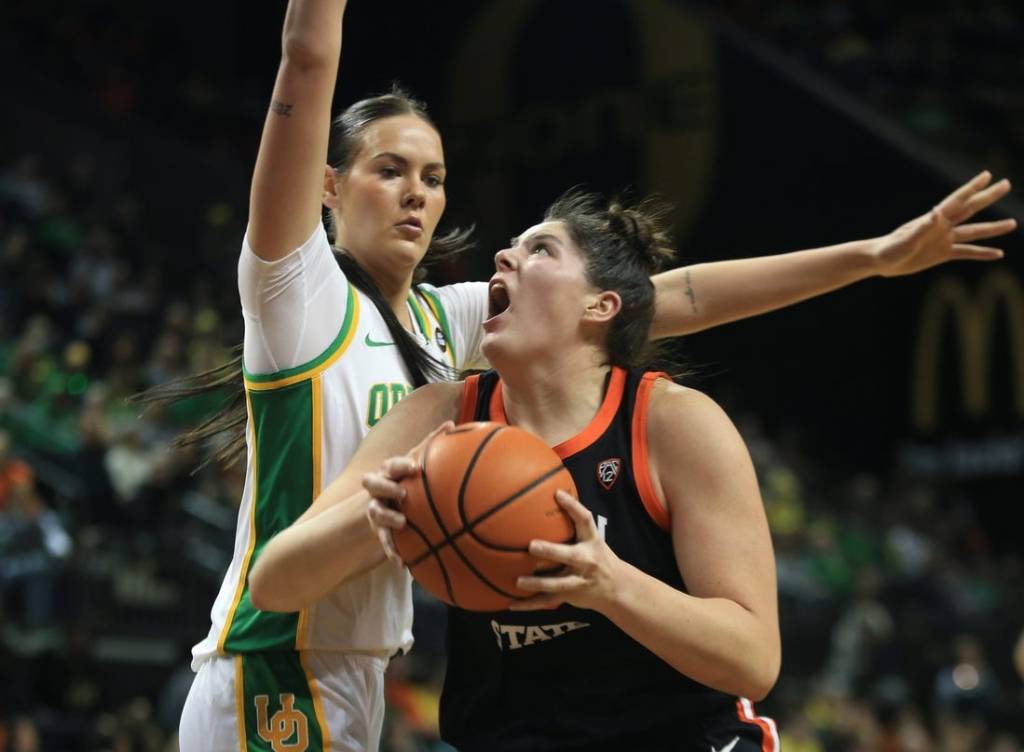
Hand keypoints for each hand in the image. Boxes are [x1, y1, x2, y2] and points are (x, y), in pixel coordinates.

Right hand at [363, 420, 453, 561]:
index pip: (391, 464)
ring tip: (402, 523)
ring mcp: (376, 508)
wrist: (388, 503)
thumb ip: (430, 444)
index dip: (399, 465)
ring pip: (375, 511)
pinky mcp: (379, 529)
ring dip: (387, 517)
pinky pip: (383, 540)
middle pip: (373, 483)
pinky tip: (402, 563)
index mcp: (390, 471)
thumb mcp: (416, 461)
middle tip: (403, 493)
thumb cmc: (408, 479)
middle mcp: (379, 487)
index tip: (412, 467)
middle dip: (386, 486)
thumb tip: (451, 424)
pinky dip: (392, 551)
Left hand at [511, 490, 624, 611]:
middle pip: (570, 556)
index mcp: (592, 542)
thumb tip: (549, 497)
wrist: (617, 589)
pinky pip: (547, 601)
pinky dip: (529, 604)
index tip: (557, 494)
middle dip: (551, 551)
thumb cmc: (598, 557)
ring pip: (557, 584)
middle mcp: (587, 561)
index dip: (573, 506)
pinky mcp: (569, 597)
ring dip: (537, 583)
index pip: (585, 520)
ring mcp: (578, 581)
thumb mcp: (592, 540)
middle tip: (532, 546)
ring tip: (518, 581)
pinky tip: (510, 604)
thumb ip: (574, 525)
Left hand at [871, 171, 1015, 277]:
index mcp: (934, 219)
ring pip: (974, 232)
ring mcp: (943, 239)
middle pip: (970, 209)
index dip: (972, 188)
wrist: (879, 261)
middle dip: (988, 196)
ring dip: (993, 228)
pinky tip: (998, 254)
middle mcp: (942, 226)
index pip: (957, 200)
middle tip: (1007, 184)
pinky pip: (966, 252)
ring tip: (1013, 223)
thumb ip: (922, 228)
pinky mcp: (942, 254)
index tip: (987, 175)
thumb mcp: (906, 240)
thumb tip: (937, 213)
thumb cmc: (889, 249)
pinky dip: (982, 253)